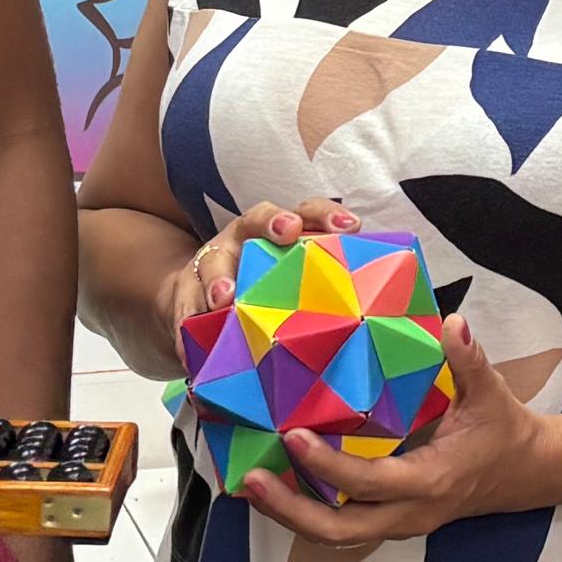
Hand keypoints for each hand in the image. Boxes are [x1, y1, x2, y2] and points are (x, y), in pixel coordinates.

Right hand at [169, 196, 363, 330]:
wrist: (199, 298)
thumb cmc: (262, 291)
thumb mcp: (290, 282)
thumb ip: (323, 288)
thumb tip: (380, 309)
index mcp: (276, 232)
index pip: (305, 212)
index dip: (326, 215)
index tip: (349, 227)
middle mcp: (242, 238)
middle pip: (254, 220)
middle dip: (272, 224)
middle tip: (287, 233)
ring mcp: (210, 262)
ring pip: (213, 260)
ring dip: (220, 278)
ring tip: (225, 300)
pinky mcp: (183, 292)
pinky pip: (182, 307)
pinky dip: (185, 327)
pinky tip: (190, 349)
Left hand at [240, 324, 561, 549]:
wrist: (525, 473)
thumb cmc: (503, 430)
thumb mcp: (490, 392)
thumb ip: (469, 360)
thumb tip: (453, 324)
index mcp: (431, 481)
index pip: (371, 482)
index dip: (329, 465)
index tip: (292, 437)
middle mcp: (409, 513)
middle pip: (339, 530)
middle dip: (290, 509)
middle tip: (249, 479)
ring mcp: (398, 524)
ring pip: (335, 536)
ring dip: (289, 515)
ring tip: (248, 485)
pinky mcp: (390, 521)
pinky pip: (341, 526)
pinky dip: (304, 511)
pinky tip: (276, 488)